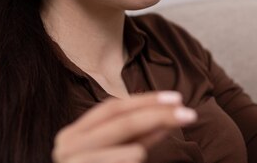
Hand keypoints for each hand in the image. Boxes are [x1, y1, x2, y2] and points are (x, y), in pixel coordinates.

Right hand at [52, 91, 195, 162]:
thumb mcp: (119, 151)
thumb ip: (139, 132)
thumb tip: (172, 110)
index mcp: (74, 133)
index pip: (113, 108)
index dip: (145, 100)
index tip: (177, 99)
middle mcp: (66, 146)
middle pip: (123, 123)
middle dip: (159, 116)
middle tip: (189, 115)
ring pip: (132, 152)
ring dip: (144, 155)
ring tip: (137, 160)